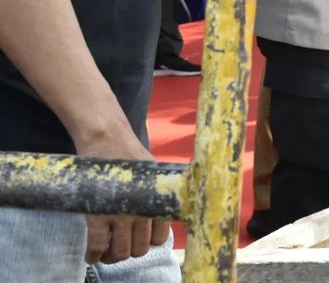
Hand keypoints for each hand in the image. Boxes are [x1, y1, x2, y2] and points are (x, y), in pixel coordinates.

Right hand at [76, 130, 169, 264]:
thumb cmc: (131, 155)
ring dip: (112, 257)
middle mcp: (143, 211)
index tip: (139, 239)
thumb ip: (159, 195)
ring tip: (106, 253)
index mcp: (157, 202)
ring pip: (120, 252)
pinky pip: (97, 247)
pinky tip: (92, 256)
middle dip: (130, 251)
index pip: (161, 238)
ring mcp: (121, 215)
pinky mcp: (98, 215)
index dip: (149, 242)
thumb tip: (167, 211)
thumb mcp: (154, 175)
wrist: (108, 139)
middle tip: (120, 246)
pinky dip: (94, 256)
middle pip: (140, 249)